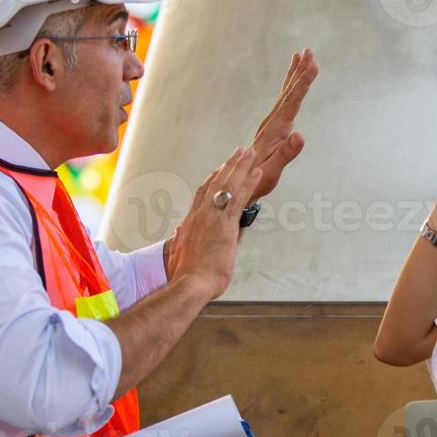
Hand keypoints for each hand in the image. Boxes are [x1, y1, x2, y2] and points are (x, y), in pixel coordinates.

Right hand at [166, 146, 262, 300]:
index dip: (213, 180)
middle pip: (215, 183)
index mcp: (191, 223)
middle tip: (239, 152)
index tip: (220, 169)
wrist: (189, 285)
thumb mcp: (181, 255)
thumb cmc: (187, 276)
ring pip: (227, 185)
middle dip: (228, 166)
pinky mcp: (224, 225)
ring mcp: (212, 218)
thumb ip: (182, 241)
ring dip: (240, 167)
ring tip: (250, 153)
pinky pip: (238, 198)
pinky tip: (256, 172)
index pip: (202, 195)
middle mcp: (200, 215)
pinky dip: (248, 183)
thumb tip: (180, 234)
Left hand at [248, 49, 318, 199]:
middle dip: (300, 71)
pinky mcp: (273, 124)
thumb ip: (286, 153)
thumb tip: (300, 135)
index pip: (292, 101)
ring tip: (302, 54)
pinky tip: (293, 78)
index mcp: (276, 129)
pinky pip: (284, 99)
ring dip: (295, 73)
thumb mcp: (273, 170)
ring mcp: (272, 121)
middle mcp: (273, 121)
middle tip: (308, 51)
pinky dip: (290, 85)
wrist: (239, 180)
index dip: (304, 82)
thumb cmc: (258, 179)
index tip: (313, 65)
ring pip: (286, 92)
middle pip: (289, 91)